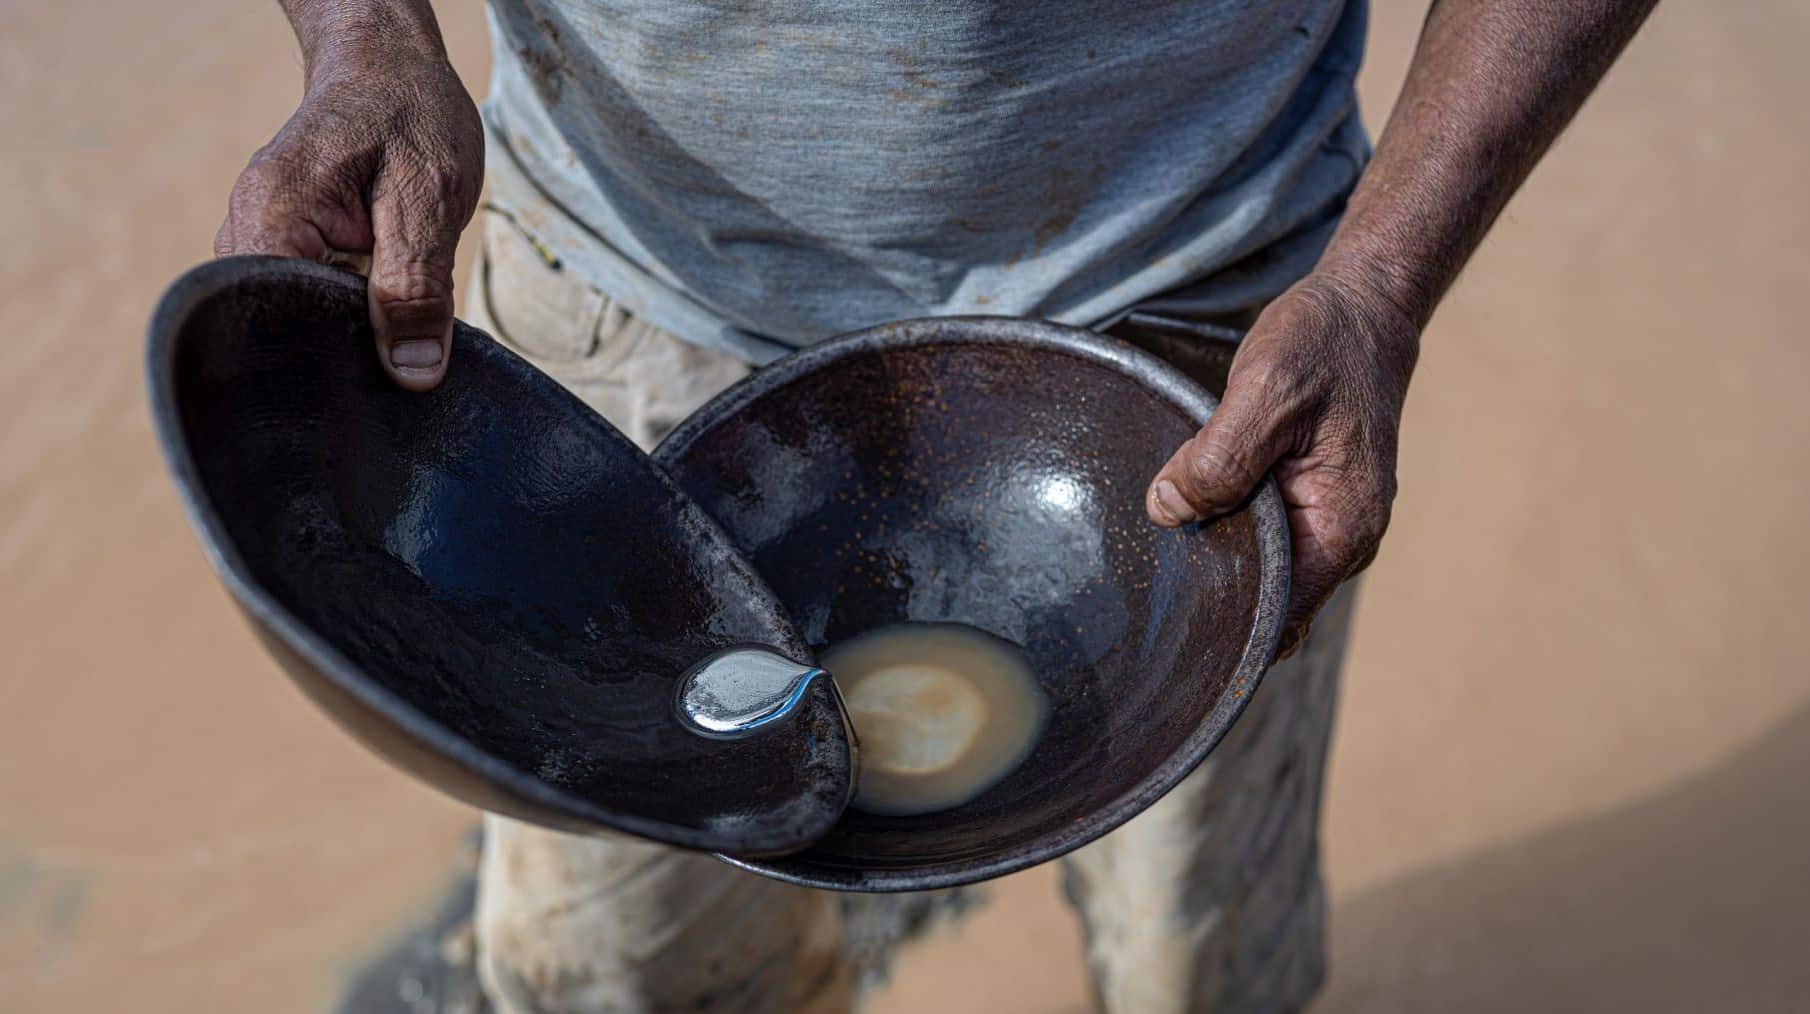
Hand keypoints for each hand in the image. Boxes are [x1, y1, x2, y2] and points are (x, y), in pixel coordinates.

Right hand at [214, 44, 482, 389]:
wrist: (390, 70)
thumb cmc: (408, 115)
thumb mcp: (429, 200)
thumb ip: (418, 288)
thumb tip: (413, 374)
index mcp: (272, 215)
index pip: (275, 318)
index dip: (331, 356)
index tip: (384, 371)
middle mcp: (249, 233)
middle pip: (285, 329)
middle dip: (348, 350)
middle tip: (406, 355)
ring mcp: (262, 244)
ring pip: (304, 321)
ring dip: (355, 331)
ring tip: (400, 320)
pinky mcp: (288, 253)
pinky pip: (316, 303)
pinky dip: (357, 313)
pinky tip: (389, 310)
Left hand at [1144, 273, 1420, 656]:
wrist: (1361, 308)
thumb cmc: (1323, 345)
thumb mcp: (1266, 391)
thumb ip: (1219, 458)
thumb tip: (1167, 511)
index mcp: (1343, 528)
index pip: (1281, 617)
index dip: (1225, 623)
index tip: (1167, 614)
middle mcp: (1342, 538)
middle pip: (1266, 597)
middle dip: (1212, 586)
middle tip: (1146, 570)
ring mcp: (1327, 521)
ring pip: (1259, 564)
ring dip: (1215, 549)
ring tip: (1163, 530)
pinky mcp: (1308, 500)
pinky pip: (1260, 533)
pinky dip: (1224, 522)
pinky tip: (1186, 503)